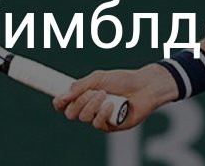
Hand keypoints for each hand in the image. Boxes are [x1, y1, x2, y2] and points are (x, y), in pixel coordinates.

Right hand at [53, 64, 177, 131]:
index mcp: (84, 97)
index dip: (59, 103)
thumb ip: (81, 85)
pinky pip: (98, 124)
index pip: (65, 105)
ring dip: (92, 105)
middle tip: (92, 92)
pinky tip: (111, 105)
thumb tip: (64, 94)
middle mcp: (90, 109)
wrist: (145, 86)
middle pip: (71, 113)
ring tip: (104, 94)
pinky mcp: (110, 126)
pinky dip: (102, 114)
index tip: (61, 97)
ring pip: (84, 118)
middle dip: (79, 102)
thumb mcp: (99, 78)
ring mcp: (99, 118)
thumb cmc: (123, 80)